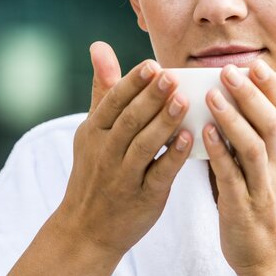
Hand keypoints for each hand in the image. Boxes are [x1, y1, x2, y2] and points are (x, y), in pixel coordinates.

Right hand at [58, 41, 192, 263]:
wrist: (86, 229)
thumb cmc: (95, 170)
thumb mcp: (92, 130)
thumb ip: (103, 88)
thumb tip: (100, 46)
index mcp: (94, 131)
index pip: (113, 102)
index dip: (133, 83)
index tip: (153, 65)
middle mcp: (105, 152)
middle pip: (129, 120)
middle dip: (151, 98)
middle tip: (173, 76)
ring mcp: (123, 176)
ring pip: (144, 145)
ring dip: (164, 122)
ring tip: (184, 100)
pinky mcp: (143, 197)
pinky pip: (159, 173)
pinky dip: (173, 155)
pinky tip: (189, 138)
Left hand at [203, 60, 275, 275]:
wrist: (273, 261)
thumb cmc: (263, 211)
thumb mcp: (267, 170)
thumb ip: (254, 140)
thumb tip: (231, 107)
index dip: (271, 85)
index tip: (254, 63)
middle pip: (272, 120)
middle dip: (252, 93)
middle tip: (229, 69)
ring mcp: (262, 186)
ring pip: (254, 145)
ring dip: (234, 117)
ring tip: (212, 95)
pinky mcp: (244, 207)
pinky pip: (232, 175)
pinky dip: (219, 152)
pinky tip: (204, 133)